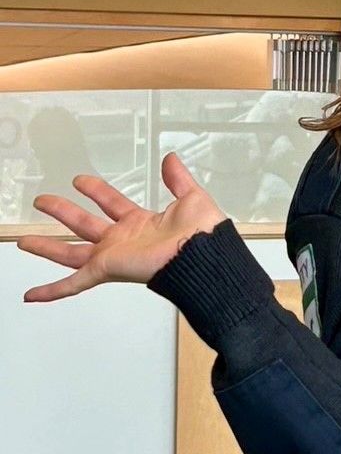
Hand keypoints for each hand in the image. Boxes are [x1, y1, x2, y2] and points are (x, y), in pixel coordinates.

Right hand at [18, 153, 225, 302]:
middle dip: (63, 212)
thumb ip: (178, 179)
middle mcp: (123, 241)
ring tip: (24, 241)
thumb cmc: (204, 234)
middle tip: (43, 201)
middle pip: (84, 225)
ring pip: (70, 252)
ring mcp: (113, 256)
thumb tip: (171, 158)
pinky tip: (31, 295)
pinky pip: (73, 283)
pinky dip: (51, 291)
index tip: (80, 181)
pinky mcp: (107, 269)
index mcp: (141, 223)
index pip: (112, 203)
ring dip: (47, 247)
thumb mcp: (191, 197)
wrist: (203, 254)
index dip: (95, 191)